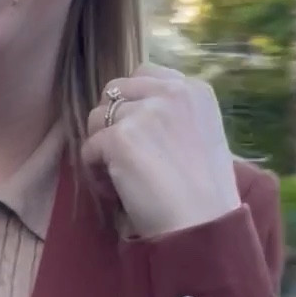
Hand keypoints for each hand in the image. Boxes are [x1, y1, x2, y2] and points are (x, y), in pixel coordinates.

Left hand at [80, 62, 241, 240]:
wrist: (203, 223)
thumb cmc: (207, 195)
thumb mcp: (204, 138)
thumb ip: (176, 117)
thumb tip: (140, 117)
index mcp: (194, 90)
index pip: (145, 74)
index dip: (132, 102)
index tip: (137, 134)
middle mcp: (171, 91)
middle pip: (115, 91)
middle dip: (111, 120)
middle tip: (122, 156)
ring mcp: (144, 112)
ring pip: (97, 119)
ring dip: (101, 147)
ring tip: (118, 178)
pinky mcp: (120, 137)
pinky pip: (88, 149)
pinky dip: (95, 173)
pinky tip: (115, 191)